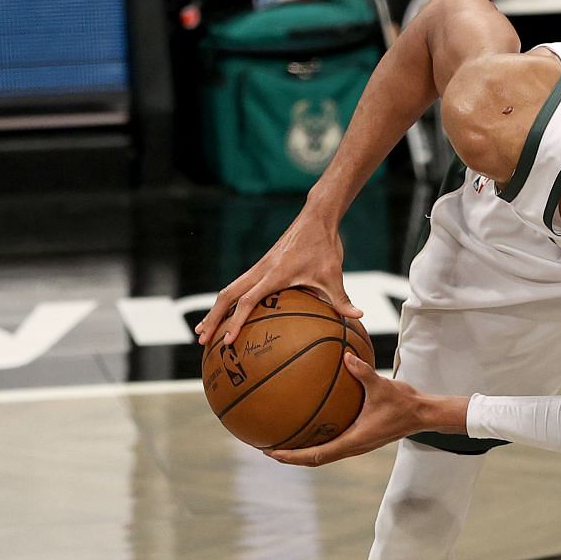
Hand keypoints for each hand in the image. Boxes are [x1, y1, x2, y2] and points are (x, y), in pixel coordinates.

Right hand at [195, 204, 360, 348]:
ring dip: (215, 310)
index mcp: (274, 274)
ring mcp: (258, 268)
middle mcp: (260, 270)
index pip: (248, 301)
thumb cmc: (325, 247)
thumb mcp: (334, 275)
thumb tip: (359, 318)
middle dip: (213, 318)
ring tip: (204, 331)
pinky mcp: (261, 266)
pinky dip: (227, 301)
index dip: (236, 322)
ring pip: (228, 290)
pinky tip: (226, 315)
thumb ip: (342, 299)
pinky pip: (238, 286)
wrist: (316, 219)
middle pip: (226, 296)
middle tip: (201, 339)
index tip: (228, 341)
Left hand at [268, 354, 434, 465]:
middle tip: (268, 449)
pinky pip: (333, 443)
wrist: (423, 414)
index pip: (317, 455)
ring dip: (302, 451)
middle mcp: (353, 447)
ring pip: (324, 454)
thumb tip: (346, 356)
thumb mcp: (383, 386)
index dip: (293, 456)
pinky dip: (317, 441)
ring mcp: (356, 444)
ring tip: (283, 442)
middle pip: (315, 460)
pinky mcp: (360, 438)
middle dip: (291, 457)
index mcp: (354, 441)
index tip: (272, 452)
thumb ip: (363, 372)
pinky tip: (309, 426)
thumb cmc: (404, 403)